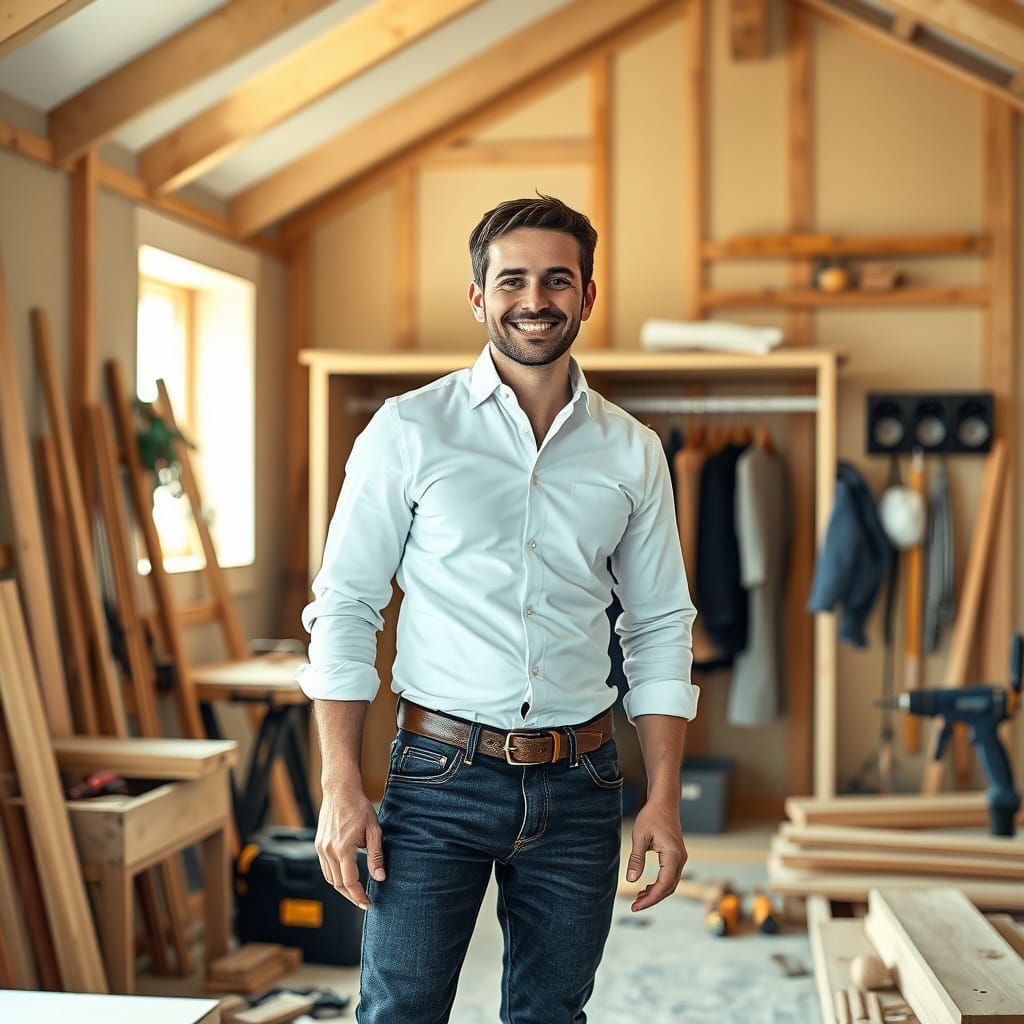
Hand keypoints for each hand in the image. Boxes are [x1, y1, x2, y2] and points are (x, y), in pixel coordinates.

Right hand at [314, 784, 384, 909]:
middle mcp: (329, 850)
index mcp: (343, 848)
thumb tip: (380, 878)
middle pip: (337, 884)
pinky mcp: (318, 844)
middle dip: (351, 896)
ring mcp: (321, 848)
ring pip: (329, 878)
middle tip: (363, 902)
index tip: (368, 903)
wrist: (340, 790)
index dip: (359, 896)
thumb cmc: (359, 808)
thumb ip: (376, 856)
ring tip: (355, 893)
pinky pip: (325, 868)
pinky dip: (334, 876)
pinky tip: (345, 877)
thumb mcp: (374, 831)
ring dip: (342, 888)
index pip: (350, 882)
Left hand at [624, 800, 686, 911]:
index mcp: (672, 855)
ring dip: (656, 893)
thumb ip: (636, 859)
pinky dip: (659, 885)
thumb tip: (630, 880)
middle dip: (652, 899)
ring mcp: (680, 857)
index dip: (650, 898)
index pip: (664, 885)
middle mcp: (680, 858)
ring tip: (638, 898)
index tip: (636, 906)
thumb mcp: (640, 837)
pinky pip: (670, 876)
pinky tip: (646, 887)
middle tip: (634, 906)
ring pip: (670, 883)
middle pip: (669, 888)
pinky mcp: (677, 856)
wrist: (664, 802)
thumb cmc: (651, 816)